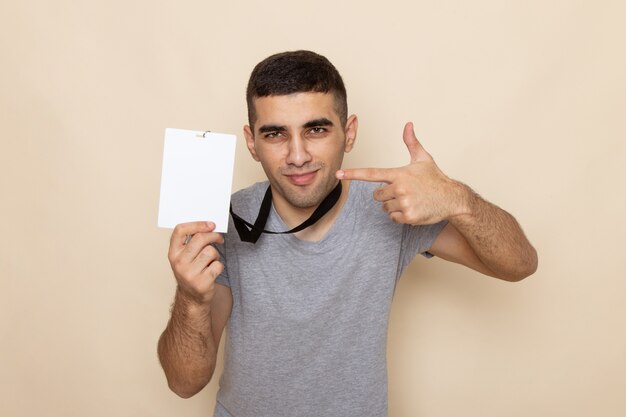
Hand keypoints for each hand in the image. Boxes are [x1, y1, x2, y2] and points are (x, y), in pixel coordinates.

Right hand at [168, 221, 224, 304]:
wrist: (191, 297)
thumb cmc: (191, 272)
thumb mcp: (184, 257)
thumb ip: (192, 242)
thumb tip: (209, 226)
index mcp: (173, 253)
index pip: (180, 230)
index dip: (197, 224)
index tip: (210, 224)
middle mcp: (179, 262)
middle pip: (200, 238)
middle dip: (213, 236)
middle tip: (219, 238)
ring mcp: (190, 273)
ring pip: (211, 251)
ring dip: (216, 254)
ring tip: (211, 261)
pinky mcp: (202, 282)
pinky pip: (218, 265)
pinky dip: (219, 266)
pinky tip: (213, 270)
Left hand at [336, 122, 465, 224]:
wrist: (452, 198)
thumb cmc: (436, 179)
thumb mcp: (423, 159)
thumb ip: (412, 143)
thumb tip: (408, 124)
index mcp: (399, 174)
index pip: (371, 173)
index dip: (353, 173)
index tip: (338, 174)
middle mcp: (399, 188)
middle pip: (377, 196)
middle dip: (387, 196)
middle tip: (404, 193)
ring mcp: (404, 203)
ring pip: (385, 208)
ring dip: (394, 206)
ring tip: (411, 200)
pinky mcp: (409, 216)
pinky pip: (394, 218)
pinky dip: (401, 216)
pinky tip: (413, 209)